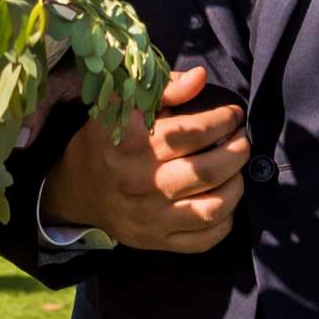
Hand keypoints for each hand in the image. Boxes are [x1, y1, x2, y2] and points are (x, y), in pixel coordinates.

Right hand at [43, 64, 248, 252]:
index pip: (192, 132)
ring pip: (211, 209)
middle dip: (237, 151)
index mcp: (133, 145)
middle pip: (207, 171)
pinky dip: (225, 221)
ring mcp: (150, 217)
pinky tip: (224, 199)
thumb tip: (200, 77)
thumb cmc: (107, 141)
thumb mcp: (123, 105)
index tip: (233, 113)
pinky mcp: (156, 241)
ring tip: (237, 169)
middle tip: (242, 138)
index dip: (222, 120)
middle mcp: (142, 183)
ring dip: (236, 186)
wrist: (76, 190)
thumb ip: (164, 88)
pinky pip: (203, 240)